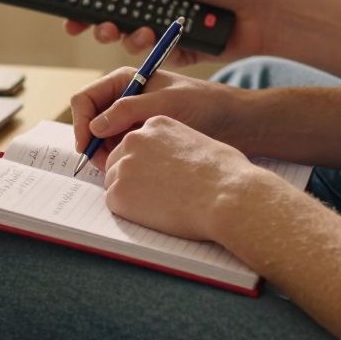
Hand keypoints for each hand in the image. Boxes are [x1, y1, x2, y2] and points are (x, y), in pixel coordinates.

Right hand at [64, 0, 272, 65]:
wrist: (258, 12)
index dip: (89, 8)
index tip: (71, 18)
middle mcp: (154, 11)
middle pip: (115, 23)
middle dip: (101, 28)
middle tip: (100, 30)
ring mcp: (164, 34)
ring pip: (131, 42)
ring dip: (130, 37)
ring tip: (143, 31)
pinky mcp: (178, 53)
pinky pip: (156, 57)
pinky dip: (154, 49)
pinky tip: (162, 40)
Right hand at [69, 67, 248, 170]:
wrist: (233, 123)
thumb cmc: (203, 104)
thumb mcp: (165, 104)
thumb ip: (128, 111)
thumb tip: (95, 127)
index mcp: (124, 80)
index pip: (86, 99)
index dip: (81, 122)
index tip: (86, 146)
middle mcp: (123, 99)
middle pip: (90, 122)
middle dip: (92, 143)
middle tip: (104, 166)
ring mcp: (131, 120)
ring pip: (102, 141)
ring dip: (105, 155)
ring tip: (121, 168)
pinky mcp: (140, 138)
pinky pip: (118, 151)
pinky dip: (119, 160)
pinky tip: (133, 169)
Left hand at [102, 116, 255, 241]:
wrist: (227, 196)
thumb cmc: (225, 173)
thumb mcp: (199, 142)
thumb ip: (177, 146)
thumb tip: (175, 161)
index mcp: (155, 125)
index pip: (136, 144)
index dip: (146, 163)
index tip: (158, 175)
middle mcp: (134, 140)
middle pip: (118, 160)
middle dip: (132, 177)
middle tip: (154, 194)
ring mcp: (124, 166)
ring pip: (113, 182)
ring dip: (130, 195)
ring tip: (159, 205)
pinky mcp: (119, 193)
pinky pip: (114, 203)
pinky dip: (129, 212)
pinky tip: (153, 214)